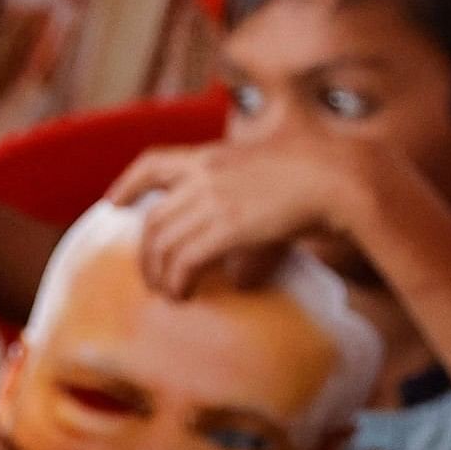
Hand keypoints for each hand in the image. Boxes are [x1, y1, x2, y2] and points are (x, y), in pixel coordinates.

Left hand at [108, 136, 367, 296]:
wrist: (337, 175)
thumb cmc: (316, 177)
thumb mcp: (269, 184)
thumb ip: (246, 221)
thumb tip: (241, 278)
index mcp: (213, 155)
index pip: (154, 162)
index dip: (128, 184)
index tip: (113, 203)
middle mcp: (204, 174)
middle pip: (153, 217)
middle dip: (145, 252)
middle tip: (149, 276)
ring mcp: (212, 199)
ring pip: (162, 242)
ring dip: (160, 274)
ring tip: (168, 293)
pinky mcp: (224, 226)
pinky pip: (184, 260)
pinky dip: (178, 281)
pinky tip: (184, 294)